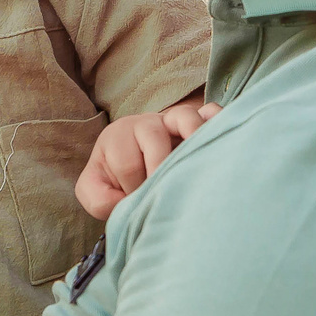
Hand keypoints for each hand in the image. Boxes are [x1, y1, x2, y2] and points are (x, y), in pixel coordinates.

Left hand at [75, 100, 218, 220]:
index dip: (134, 188)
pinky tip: (219, 140)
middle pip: (154, 137)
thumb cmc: (117, 180)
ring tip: (196, 165)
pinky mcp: (199, 123)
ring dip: (191, 139)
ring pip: (184, 117)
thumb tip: (125, 202)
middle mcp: (147, 124)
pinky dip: (216, 122)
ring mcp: (174, 120)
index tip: (141, 201)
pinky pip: (211, 113)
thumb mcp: (96, 191)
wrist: (136, 167)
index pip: (126, 163)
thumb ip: (98, 200)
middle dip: (159, 170)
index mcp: (118, 138)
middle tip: (166, 193)